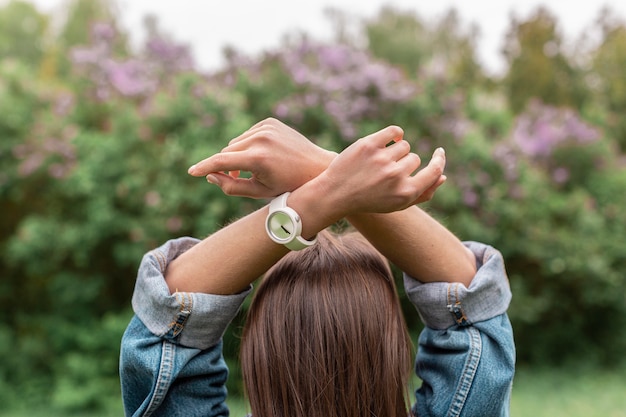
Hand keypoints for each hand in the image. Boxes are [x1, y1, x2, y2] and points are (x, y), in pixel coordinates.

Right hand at [187, 118, 335, 197]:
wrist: (316, 167)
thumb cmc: (288, 185)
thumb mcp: (259, 192)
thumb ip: (231, 186)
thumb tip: (210, 175)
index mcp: (257, 159)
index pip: (221, 161)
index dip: (204, 167)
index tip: (191, 172)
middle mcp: (260, 139)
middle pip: (227, 152)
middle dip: (227, 165)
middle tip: (241, 177)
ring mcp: (266, 127)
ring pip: (236, 143)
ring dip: (238, 155)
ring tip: (255, 168)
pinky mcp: (270, 122)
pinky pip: (247, 134)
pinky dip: (248, 145)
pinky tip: (264, 155)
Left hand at [312, 125, 445, 215]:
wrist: (335, 194)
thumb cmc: (369, 200)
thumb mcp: (396, 204)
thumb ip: (422, 194)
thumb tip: (443, 177)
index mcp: (405, 193)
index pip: (434, 171)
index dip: (439, 161)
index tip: (439, 152)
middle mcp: (395, 176)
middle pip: (414, 158)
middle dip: (404, 162)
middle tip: (386, 172)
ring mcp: (382, 159)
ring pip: (403, 145)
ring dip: (395, 150)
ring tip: (380, 161)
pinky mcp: (369, 145)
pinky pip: (394, 131)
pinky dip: (394, 134)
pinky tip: (388, 140)